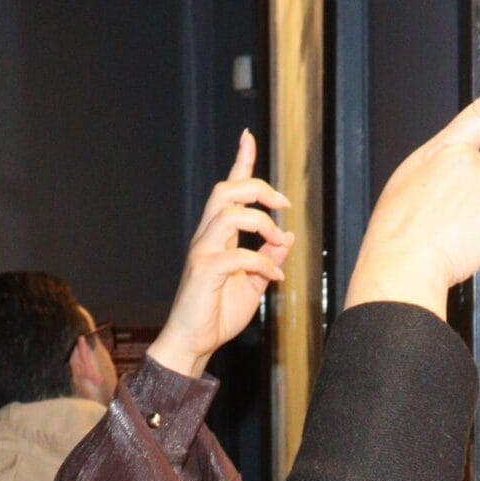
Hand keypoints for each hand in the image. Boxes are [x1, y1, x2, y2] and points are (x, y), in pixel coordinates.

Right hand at [146, 130, 293, 379]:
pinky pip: (239, 255)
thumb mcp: (253, 283)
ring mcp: (202, 252)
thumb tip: (286, 237)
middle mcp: (206, 238)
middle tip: (283, 204)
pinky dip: (264, 262)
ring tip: (277, 238)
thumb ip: (268, 257)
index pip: (228, 191)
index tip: (248, 137)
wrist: (193, 343)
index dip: (239, 162)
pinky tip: (274, 276)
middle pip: (226, 191)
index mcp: (217, 236)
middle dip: (258, 188)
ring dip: (261, 221)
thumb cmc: (217, 313)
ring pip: (229, 213)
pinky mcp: (204, 272)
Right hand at [344, 60, 479, 314]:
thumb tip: (457, 178)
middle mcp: (473, 164)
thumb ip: (440, 169)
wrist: (403, 264)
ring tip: (448, 232)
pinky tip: (459, 244)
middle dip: (475, 196)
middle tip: (444, 217)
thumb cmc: (397, 228)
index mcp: (445, 150)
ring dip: (478, 218)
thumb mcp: (408, 181)